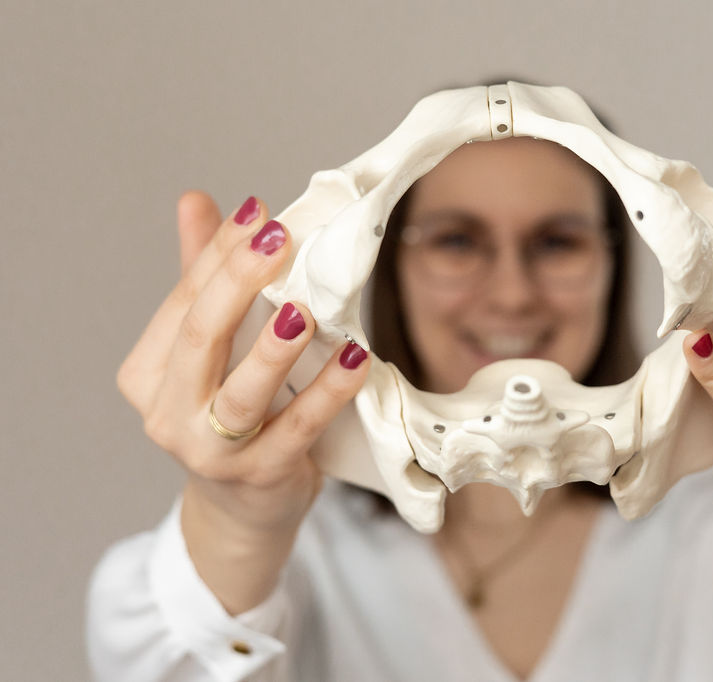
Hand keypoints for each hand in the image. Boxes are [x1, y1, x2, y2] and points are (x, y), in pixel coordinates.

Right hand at [117, 191, 369, 611]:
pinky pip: (297, 430)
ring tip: (306, 308)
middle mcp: (168, 414)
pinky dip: (327, 393)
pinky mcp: (260, 477)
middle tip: (278, 237)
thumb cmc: (228, 418)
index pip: (185, 302)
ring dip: (274, 348)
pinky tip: (356, 359)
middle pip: (201, 339)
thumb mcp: (213, 352)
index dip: (220, 254)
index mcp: (148, 374)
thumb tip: (195, 200)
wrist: (241, 512)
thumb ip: (203, 279)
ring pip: (240, 394)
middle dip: (238, 283)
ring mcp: (212, 452)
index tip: (260, 212)